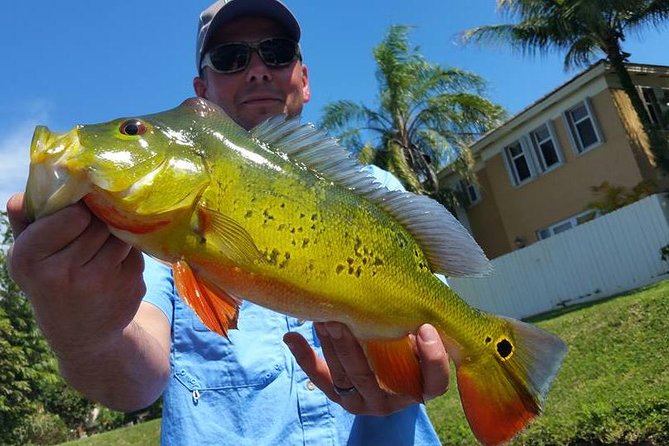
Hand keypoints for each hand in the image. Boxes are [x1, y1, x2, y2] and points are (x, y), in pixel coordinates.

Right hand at [6, 193, 145, 359]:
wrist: (82, 333)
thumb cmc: (52, 280)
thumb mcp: (29, 254)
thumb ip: (25, 219)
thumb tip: (27, 194)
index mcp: (30, 259)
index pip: (74, 214)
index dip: (78, 211)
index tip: (75, 217)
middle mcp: (64, 274)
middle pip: (99, 222)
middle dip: (98, 221)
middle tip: (91, 231)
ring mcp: (101, 283)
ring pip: (119, 233)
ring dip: (114, 234)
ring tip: (100, 249)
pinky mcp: (130, 287)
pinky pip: (136, 250)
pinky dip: (128, 252)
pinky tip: (114, 266)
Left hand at [284, 322, 449, 415]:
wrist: (391, 378)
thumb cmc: (412, 352)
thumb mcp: (422, 345)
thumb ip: (424, 332)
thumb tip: (423, 307)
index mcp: (418, 389)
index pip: (433, 383)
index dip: (432, 358)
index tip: (425, 328)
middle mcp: (388, 402)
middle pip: (368, 377)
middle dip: (352, 345)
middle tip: (341, 318)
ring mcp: (360, 402)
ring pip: (342, 376)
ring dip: (329, 345)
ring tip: (321, 318)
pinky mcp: (340, 396)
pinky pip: (321, 379)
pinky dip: (304, 357)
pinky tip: (291, 336)